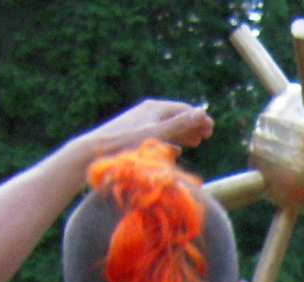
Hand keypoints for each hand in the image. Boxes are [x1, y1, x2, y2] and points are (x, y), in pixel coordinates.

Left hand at [81, 100, 214, 160]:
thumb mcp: (156, 135)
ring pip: (167, 126)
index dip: (200, 119)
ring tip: (194, 143)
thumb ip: (180, 125)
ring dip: (182, 134)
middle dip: (193, 125)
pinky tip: (173, 151)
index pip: (185, 109)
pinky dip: (169, 140)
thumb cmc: (125, 144)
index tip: (212, 130)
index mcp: (155, 108)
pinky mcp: (132, 133)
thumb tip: (203, 113)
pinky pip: (157, 134)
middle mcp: (147, 111)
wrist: (92, 151)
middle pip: (177, 116)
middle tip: (207, 136)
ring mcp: (139, 121)